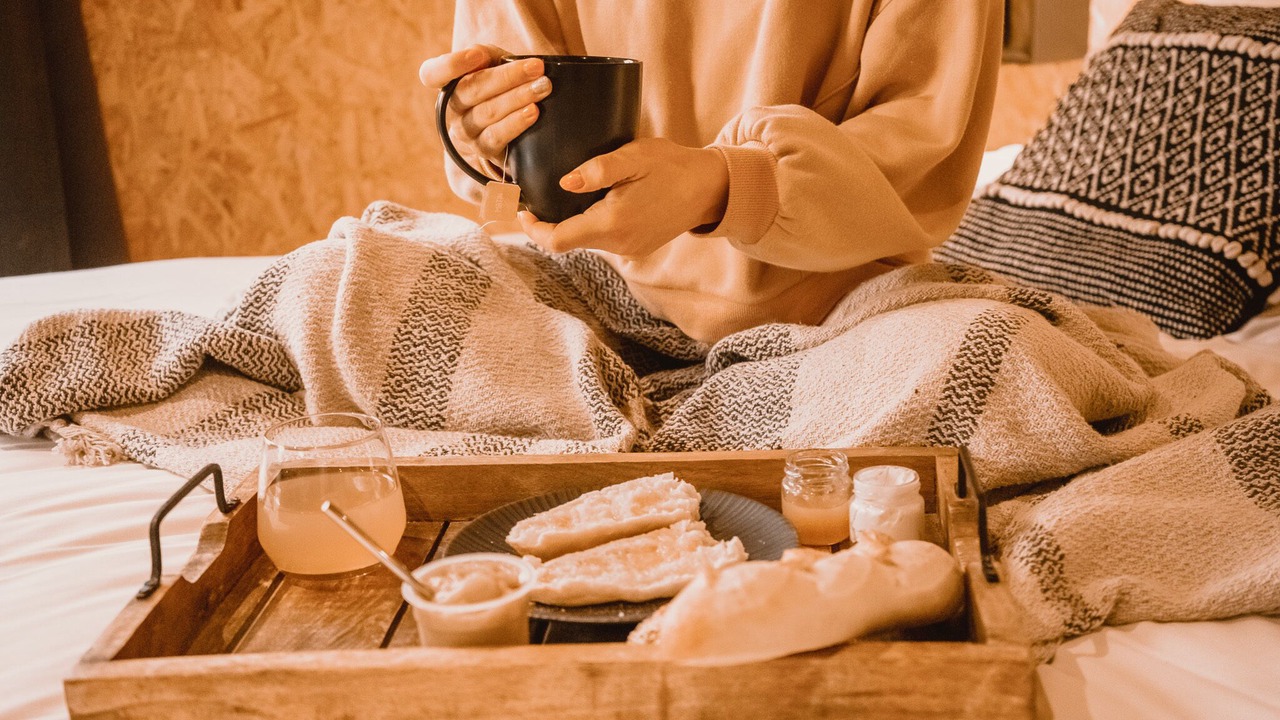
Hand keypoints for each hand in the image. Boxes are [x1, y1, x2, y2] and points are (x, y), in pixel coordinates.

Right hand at [418, 44, 551, 171]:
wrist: (502, 126)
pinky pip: (496, 136)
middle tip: (536, 68)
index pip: (432, 74)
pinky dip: (516, 122)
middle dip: (507, 76)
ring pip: (487, 112)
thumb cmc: (495, 86)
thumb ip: (485, 54)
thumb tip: (481, 55)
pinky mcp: (482, 150)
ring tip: (542, 87)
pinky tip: (533, 111)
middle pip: (472, 89)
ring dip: (517, 98)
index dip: (452, 64)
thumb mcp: (490, 64)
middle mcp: (451, 109)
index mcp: (447, 83)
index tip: (478, 55)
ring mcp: (464, 132)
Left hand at [518, 138, 729, 256]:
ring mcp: (629, 250)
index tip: (523, 208)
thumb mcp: (635, 156)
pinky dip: (589, 223)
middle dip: (549, 222)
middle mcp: (618, 245)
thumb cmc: (673, 166)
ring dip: (570, 221)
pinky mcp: (636, 248)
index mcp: (613, 223)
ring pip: (584, 241)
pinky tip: (593, 201)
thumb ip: (599, 170)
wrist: (712, 188)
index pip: (557, 240)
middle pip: (568, 241)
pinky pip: (602, 240)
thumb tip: (565, 181)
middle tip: (535, 194)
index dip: (533, 228)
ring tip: (563, 193)